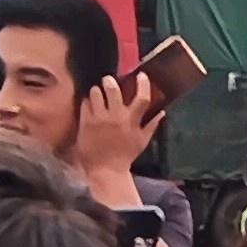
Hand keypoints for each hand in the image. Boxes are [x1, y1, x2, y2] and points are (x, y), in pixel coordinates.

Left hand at [71, 68, 165, 184]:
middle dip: (110, 81)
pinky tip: (89, 106)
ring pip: (95, 93)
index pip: (142, 97)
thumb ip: (152, 125)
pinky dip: (87, 102)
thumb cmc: (125, 156)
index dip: (143, 84)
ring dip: (96, 91)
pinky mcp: (86, 123)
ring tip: (97, 94)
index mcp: (132, 121)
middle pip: (113, 89)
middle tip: (108, 81)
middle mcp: (116, 117)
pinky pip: (85, 104)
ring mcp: (99, 119)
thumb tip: (162, 112)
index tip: (141, 76)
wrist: (106, 171)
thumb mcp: (142, 142)